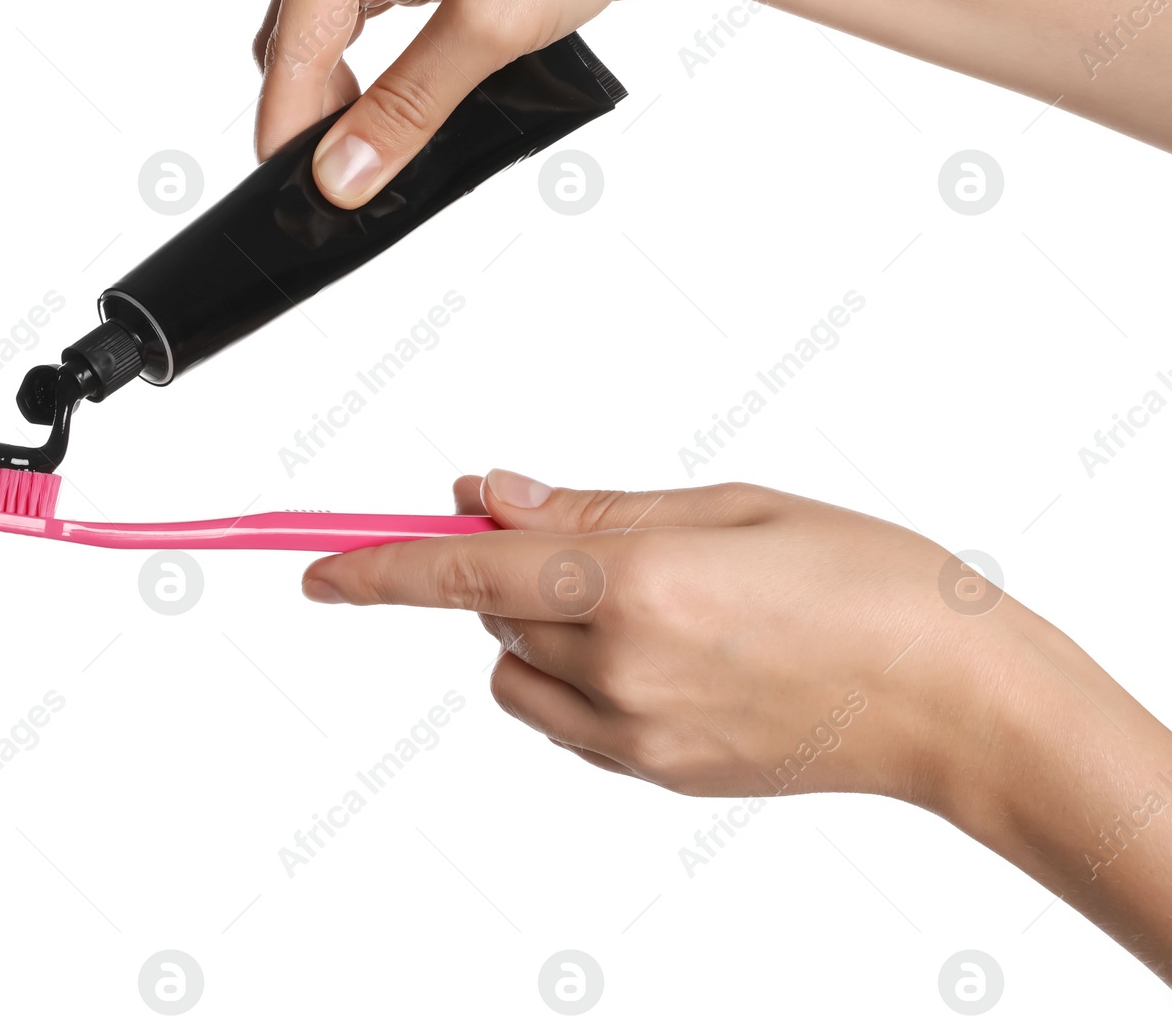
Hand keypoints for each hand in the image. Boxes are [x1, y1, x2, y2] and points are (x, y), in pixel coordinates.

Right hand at [250, 0, 696, 207]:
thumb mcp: (489, 26)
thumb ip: (407, 106)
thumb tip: (342, 173)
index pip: (296, 34)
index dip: (289, 118)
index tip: (290, 189)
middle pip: (302, 34)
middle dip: (312, 109)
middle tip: (337, 182)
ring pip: (333, 33)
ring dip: (344, 94)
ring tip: (368, 154)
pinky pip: (373, 27)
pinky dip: (377, 75)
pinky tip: (396, 109)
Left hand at [299, 470, 1171, 979]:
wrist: (956, 702)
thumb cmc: (866, 581)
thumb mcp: (730, 506)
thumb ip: (594, 506)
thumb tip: (491, 494)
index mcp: (636, 583)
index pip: (463, 576)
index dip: (377, 568)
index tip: (313, 566)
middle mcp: (620, 667)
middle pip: (489, 618)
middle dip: (500, 568)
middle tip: (563, 531)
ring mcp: (635, 734)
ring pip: (517, 674)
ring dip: (533, 629)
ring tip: (636, 597)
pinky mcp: (655, 775)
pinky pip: (565, 719)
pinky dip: (573, 676)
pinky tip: (656, 649)